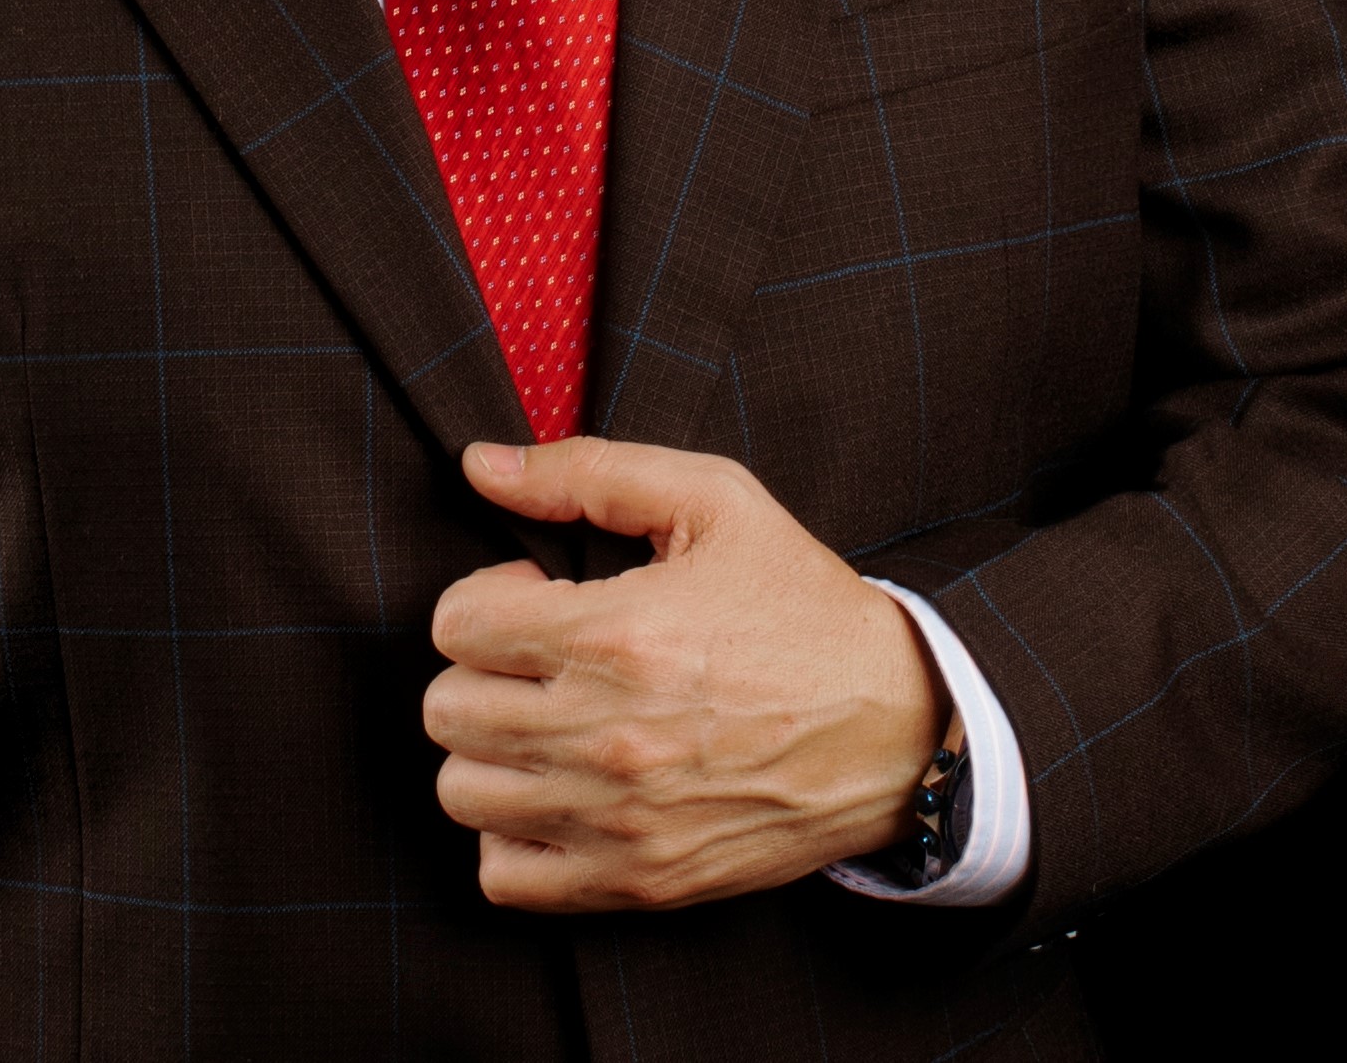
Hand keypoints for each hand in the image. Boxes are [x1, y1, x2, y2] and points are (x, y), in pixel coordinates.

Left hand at [424, 437, 944, 912]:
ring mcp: (617, 820)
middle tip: (542, 656)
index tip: (540, 596)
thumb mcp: (713, 501)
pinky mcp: (639, 882)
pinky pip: (505, 875)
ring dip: (490, 749)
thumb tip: (479, 464)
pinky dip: (512, 832)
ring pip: (461, 791)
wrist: (900, 724)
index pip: (455, 624)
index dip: (489, 596)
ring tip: (547, 718)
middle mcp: (603, 735)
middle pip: (446, 709)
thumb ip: (586, 471)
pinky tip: (557, 788)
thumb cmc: (801, 603)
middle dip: (482, 668)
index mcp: (614, 635)